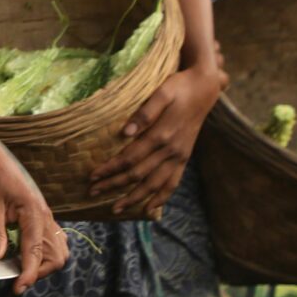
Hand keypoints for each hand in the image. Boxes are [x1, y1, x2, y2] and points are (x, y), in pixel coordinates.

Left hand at [0, 131, 67, 289]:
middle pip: (56, 255)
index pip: (36, 250)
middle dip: (39, 271)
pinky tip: (23, 256)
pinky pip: (51, 241)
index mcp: (34, 212)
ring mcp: (45, 217)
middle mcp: (45, 216)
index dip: (28, 273)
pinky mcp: (40, 218)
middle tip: (15, 278)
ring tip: (19, 269)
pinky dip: (41, 254)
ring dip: (42, 264)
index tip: (18, 288)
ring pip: (57, 250)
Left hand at [92, 64, 224, 217]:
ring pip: (155, 184)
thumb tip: (124, 132)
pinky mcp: (184, 158)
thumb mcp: (162, 92)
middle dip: (114, 185)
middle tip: (92, 193)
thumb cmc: (179, 87)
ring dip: (134, 198)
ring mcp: (179, 156)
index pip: (129, 158)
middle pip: (138, 175)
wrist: (205, 88)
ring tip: (116, 208)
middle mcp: (171, 150)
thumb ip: (145, 112)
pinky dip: (161, 197)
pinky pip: (173, 183)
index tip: (92, 176)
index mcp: (162, 134)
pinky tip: (149, 208)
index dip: (110, 169)